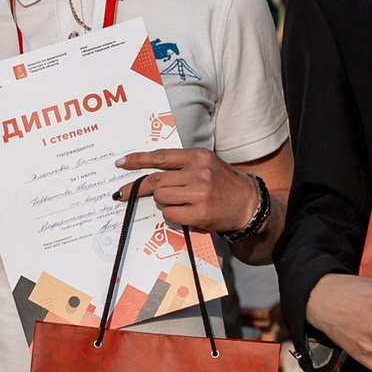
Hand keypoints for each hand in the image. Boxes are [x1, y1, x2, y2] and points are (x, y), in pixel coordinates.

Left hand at [116, 148, 260, 231]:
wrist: (248, 204)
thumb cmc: (223, 184)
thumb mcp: (206, 165)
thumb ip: (182, 165)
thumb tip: (150, 171)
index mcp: (198, 156)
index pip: (161, 156)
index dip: (138, 160)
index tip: (122, 163)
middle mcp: (198, 172)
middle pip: (156, 180)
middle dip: (138, 187)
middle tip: (124, 193)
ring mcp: (199, 193)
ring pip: (160, 197)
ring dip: (163, 202)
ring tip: (179, 202)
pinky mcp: (200, 212)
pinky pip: (169, 214)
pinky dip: (172, 215)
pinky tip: (185, 213)